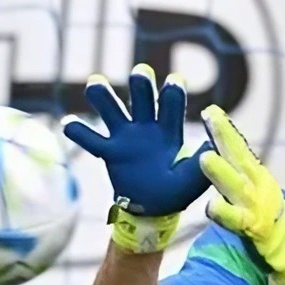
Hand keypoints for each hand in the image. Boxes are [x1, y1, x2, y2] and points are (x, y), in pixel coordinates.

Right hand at [62, 64, 210, 253]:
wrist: (154, 210)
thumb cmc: (177, 191)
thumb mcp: (194, 178)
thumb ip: (203, 160)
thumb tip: (216, 141)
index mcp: (169, 130)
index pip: (171, 105)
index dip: (173, 93)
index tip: (174, 81)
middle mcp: (147, 127)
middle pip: (142, 98)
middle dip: (141, 85)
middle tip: (140, 73)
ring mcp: (126, 138)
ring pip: (112, 110)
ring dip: (104, 96)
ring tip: (96, 82)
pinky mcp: (110, 153)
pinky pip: (92, 140)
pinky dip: (79, 132)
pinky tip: (68, 124)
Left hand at [197, 106, 284, 284]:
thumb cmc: (270, 225)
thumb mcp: (256, 195)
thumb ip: (240, 178)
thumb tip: (217, 158)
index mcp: (259, 179)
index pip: (241, 150)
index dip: (226, 131)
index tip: (211, 111)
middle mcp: (260, 189)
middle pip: (240, 158)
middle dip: (224, 137)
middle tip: (209, 117)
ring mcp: (258, 208)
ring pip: (236, 186)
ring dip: (221, 172)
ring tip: (203, 158)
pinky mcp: (256, 230)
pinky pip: (238, 220)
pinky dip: (225, 213)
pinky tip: (211, 206)